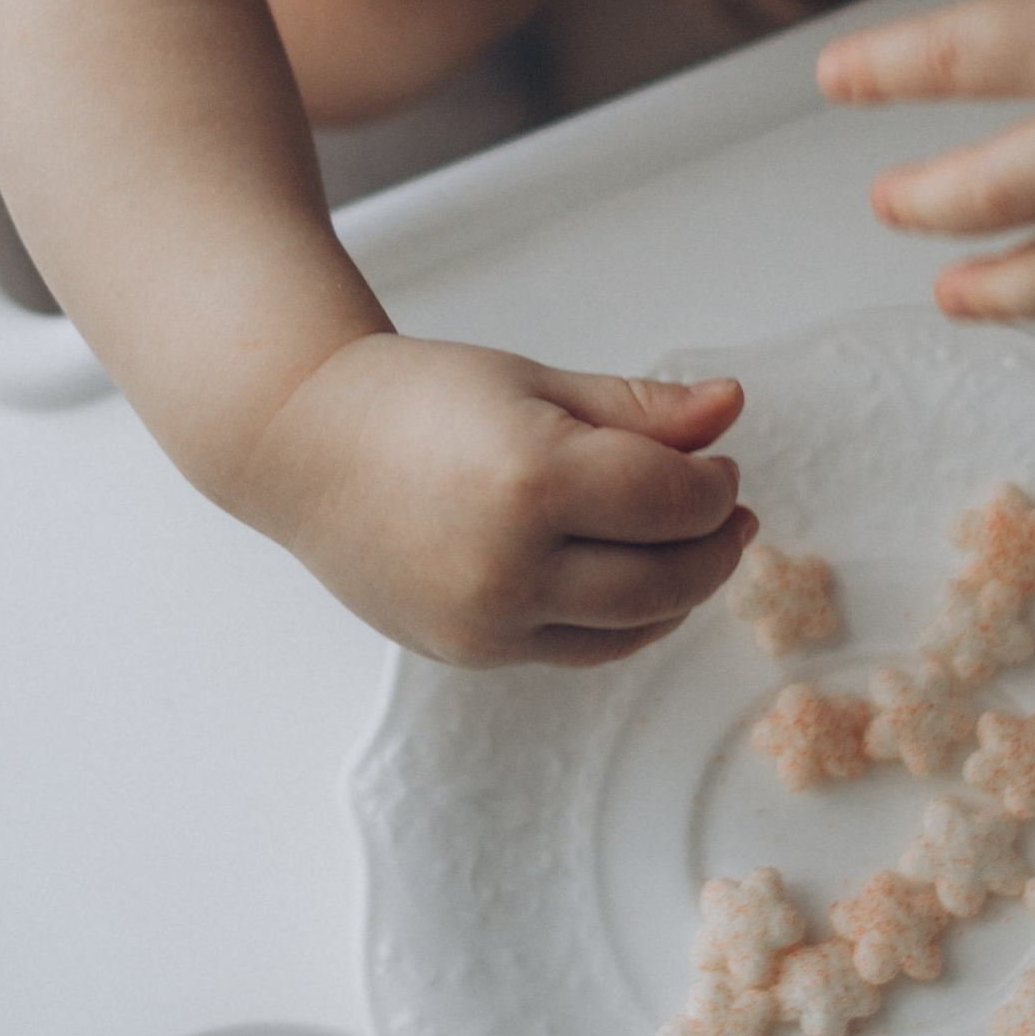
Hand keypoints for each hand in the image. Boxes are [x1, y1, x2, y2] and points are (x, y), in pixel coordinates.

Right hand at [237, 336, 755, 666]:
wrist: (303, 447)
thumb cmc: (416, 399)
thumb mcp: (533, 383)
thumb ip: (639, 408)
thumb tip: (731, 406)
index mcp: (531, 477)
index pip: (670, 501)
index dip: (713, 487)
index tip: (717, 465)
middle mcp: (510, 562)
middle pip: (665, 578)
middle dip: (713, 545)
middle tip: (726, 511)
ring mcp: (488, 619)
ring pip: (631, 628)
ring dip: (681, 591)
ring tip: (692, 547)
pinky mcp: (472, 652)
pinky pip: (580, 650)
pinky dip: (625, 621)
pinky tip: (635, 580)